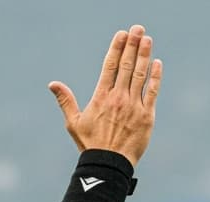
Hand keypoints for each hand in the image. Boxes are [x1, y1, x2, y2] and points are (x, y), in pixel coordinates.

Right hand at [49, 24, 161, 165]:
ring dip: (144, 55)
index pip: (110, 65)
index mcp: (101, 97)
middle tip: (138, 29)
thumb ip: (65, 101)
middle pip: (126, 65)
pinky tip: (157, 64)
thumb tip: (53, 84)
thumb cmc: (91, 145)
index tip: (122, 34)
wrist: (109, 165)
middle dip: (133, 45)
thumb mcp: (74, 123)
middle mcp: (118, 98)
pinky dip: (155, 78)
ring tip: (147, 39)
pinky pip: (152, 93)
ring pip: (140, 75)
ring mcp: (134, 107)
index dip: (117, 48)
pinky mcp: (147, 118)